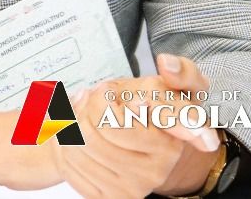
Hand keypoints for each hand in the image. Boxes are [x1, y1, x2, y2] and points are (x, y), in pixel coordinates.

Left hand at [55, 55, 220, 197]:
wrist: (146, 143)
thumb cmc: (156, 110)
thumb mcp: (177, 85)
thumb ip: (182, 72)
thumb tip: (168, 65)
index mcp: (170, 144)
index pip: (117, 121)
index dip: (103, 102)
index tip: (110, 94)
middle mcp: (153, 172)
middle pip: (92, 131)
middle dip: (88, 106)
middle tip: (98, 99)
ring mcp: (130, 188)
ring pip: (76, 148)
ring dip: (75, 124)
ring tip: (91, 115)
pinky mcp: (107, 197)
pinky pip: (70, 167)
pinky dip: (67, 146)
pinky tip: (82, 136)